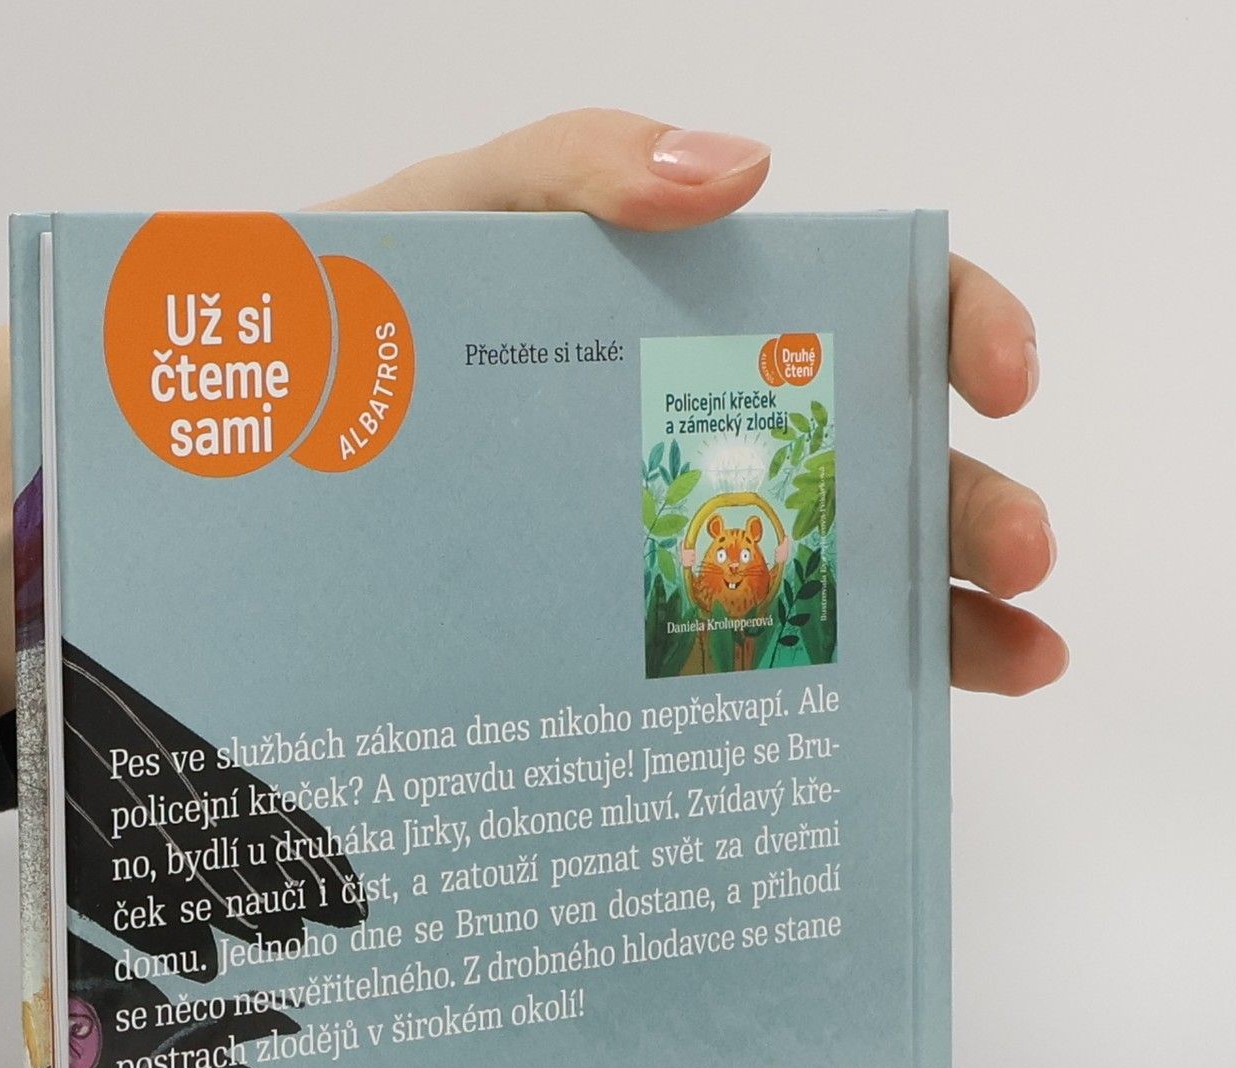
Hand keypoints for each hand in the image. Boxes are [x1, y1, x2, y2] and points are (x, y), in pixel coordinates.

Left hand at [323, 109, 1064, 695]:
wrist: (217, 474)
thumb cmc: (329, 334)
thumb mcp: (445, 222)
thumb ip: (580, 169)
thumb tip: (743, 170)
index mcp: (678, 326)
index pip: (856, 310)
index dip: (951, 329)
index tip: (998, 378)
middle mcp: (696, 446)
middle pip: (873, 465)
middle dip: (967, 502)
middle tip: (1018, 550)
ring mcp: (663, 556)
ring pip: (836, 586)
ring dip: (944, 619)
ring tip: (1017, 659)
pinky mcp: (615, 651)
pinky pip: (741, 678)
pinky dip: (834, 704)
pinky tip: (902, 731)